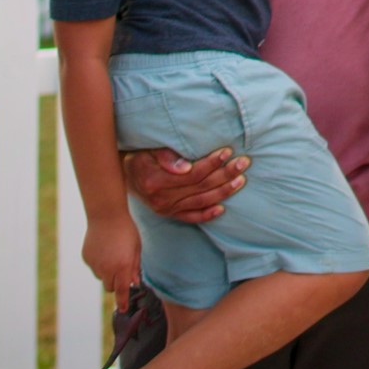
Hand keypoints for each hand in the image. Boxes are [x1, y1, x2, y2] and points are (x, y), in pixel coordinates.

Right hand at [83, 213, 141, 312]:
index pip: (122, 290)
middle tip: (121, 271)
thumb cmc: (127, 231)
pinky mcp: (86, 258)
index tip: (124, 309)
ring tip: (113, 254)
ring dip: (108, 272)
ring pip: (101, 277)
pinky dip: (99, 263)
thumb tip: (134, 283)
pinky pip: (94, 266)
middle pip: (110, 287)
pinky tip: (104, 248)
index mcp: (123, 267)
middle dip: (116, 284)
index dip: (123, 301)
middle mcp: (107, 268)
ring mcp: (95, 264)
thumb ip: (135, 267)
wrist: (106, 216)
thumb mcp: (137, 248)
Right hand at [123, 147, 246, 223]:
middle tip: (243, 163)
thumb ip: (165, 156)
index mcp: (156, 182)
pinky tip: (222, 209)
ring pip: (201, 202)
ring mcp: (166, 209)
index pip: (193, 174)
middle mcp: (161, 199)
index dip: (212, 163)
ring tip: (241, 180)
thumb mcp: (148, 151)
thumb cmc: (141, 157)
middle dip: (225, 174)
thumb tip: (185, 167)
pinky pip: (191, 218)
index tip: (227, 152)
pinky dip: (207, 215)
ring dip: (223, 191)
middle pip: (201, 187)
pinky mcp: (169, 215)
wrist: (125, 175)